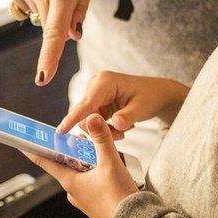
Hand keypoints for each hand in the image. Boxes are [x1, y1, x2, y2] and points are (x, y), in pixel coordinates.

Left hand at [23, 114, 137, 217]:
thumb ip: (102, 138)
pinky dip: (96, 172)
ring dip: (87, 161)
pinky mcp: (96, 203)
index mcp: (70, 182)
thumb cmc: (119, 199)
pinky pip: (91, 183)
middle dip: (72, 150)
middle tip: (81, 138)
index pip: (45, 162)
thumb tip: (92, 118)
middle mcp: (74, 192)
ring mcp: (84, 199)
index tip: (21, 143)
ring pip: (80, 173)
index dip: (33, 150)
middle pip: (66, 164)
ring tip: (101, 151)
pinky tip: (110, 169)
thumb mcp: (111, 163)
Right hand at [57, 71, 189, 138]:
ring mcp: (94, 94)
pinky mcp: (96, 102)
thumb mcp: (142, 109)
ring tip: (124, 130)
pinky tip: (120, 126)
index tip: (61, 131)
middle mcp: (95, 85)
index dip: (73, 119)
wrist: (157, 94)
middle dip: (99, 129)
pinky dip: (105, 129)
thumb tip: (116, 125)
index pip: (86, 104)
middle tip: (121, 135)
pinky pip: (93, 122)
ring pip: (89, 121)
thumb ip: (127, 117)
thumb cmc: (151, 97)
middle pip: (84, 115)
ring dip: (104, 131)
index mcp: (105, 82)